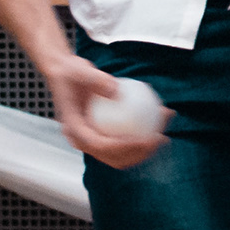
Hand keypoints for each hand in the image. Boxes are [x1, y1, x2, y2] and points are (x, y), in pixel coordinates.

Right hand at [48, 55, 165, 164]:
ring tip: (164, 136)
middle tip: (159, 139)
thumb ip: (97, 81)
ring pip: (122, 155)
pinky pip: (125, 141)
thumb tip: (117, 91)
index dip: (124, 148)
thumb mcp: (80, 70)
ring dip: (145, 150)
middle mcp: (84, 141)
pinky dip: (142, 137)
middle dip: (139, 154)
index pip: (100, 146)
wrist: (65, 74)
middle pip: (114, 158)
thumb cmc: (71, 73)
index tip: (144, 139)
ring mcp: (94, 140)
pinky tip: (159, 124)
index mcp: (75, 131)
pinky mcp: (104, 136)